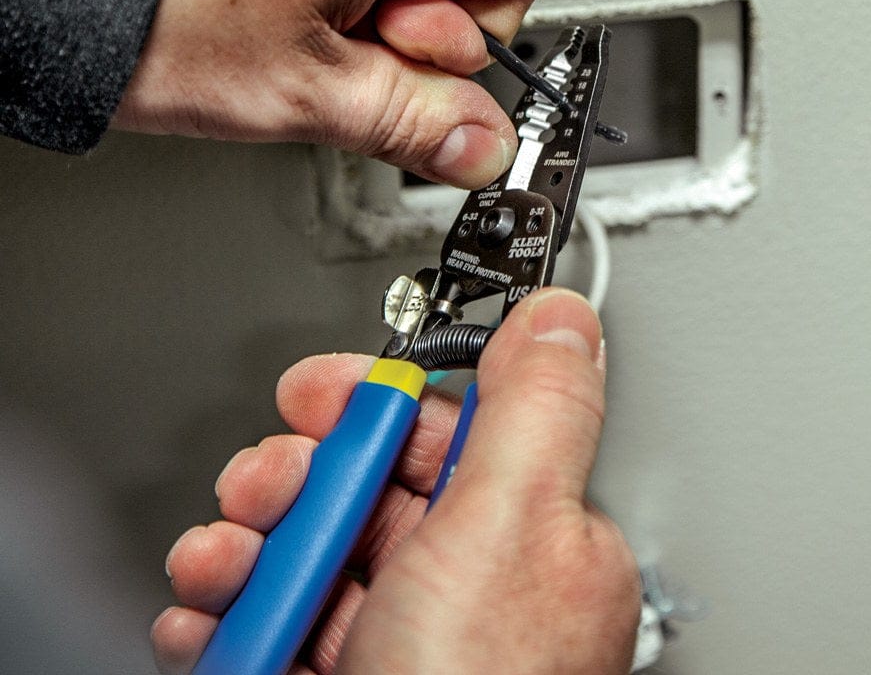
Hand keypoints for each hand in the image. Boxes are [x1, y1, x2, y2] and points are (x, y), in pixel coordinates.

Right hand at [152, 288, 639, 673]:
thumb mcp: (506, 530)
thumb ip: (536, 411)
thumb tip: (566, 315)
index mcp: (535, 542)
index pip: (461, 428)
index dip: (387, 396)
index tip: (327, 390)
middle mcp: (475, 592)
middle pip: (377, 482)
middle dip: (301, 468)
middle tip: (266, 481)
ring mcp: (405, 642)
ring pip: (316, 544)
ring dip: (249, 539)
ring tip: (226, 562)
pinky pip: (280, 619)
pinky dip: (233, 611)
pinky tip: (216, 620)